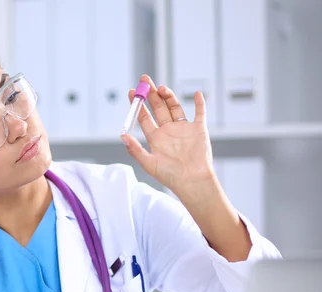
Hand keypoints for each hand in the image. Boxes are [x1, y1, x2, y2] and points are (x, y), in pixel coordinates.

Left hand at [121, 74, 216, 201]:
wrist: (192, 181)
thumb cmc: (170, 175)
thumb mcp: (149, 163)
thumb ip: (135, 149)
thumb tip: (122, 136)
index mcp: (155, 138)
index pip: (144, 117)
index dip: (138, 105)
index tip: (131, 92)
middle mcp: (168, 131)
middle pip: (158, 108)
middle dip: (151, 94)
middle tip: (145, 80)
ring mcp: (183, 129)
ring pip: (175, 107)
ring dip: (168, 96)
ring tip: (161, 88)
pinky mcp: (198, 129)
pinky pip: (199, 112)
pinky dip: (199, 103)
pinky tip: (196, 93)